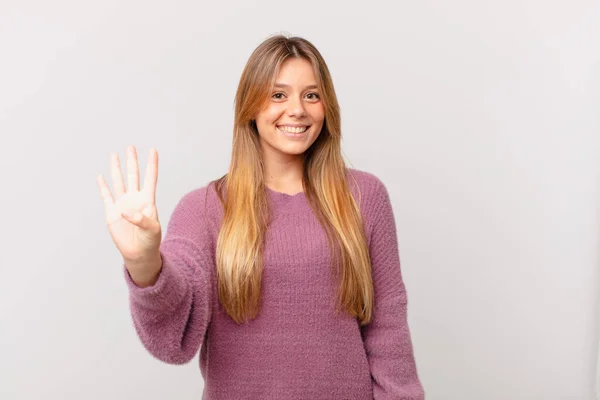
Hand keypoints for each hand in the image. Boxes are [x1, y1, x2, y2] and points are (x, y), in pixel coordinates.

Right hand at [97, 146, 161, 270]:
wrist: (139, 253)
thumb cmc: (150, 241)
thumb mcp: (152, 230)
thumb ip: (141, 219)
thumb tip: (125, 211)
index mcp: (147, 200)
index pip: (150, 178)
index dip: (152, 164)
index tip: (153, 150)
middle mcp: (134, 199)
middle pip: (133, 176)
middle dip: (132, 161)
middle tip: (130, 147)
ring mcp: (122, 204)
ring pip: (119, 182)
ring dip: (116, 169)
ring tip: (114, 155)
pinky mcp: (112, 213)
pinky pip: (106, 196)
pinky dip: (103, 187)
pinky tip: (100, 177)